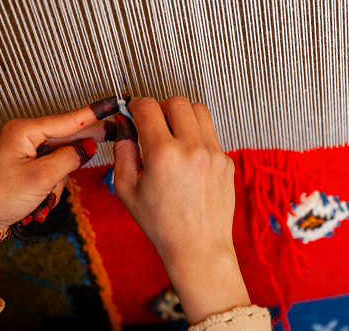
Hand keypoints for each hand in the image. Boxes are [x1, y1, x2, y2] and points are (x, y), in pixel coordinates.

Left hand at [0, 96, 124, 248]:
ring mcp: (25, 153)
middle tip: (110, 137)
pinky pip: (52, 172)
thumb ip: (70, 158)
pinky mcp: (26, 167)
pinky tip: (39, 202)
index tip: (112, 105)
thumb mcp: (40, 177)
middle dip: (75, 158)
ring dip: (58, 182)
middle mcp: (24, 138)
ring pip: (61, 160)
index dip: (93, 114)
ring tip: (43, 199)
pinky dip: (50, 188)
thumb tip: (90, 146)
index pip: (68, 120)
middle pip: (67, 139)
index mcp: (24, 132)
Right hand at [113, 96, 250, 323]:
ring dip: (182, 115)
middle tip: (154, 124)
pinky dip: (197, 135)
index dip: (135, 106)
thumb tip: (124, 125)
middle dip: (160, 107)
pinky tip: (188, 156)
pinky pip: (211, 133)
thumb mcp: (127, 189)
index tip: (133, 113)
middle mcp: (192, 148)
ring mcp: (214, 153)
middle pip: (177, 101)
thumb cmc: (161, 224)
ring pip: (199, 111)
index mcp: (163, 154)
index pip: (148, 107)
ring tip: (173, 135)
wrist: (198, 246)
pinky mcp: (226, 161)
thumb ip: (122, 151)